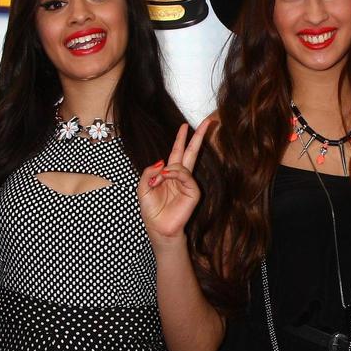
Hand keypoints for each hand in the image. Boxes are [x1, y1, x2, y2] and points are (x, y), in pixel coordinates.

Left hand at [137, 119, 212, 241]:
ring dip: (169, 169)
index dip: (181, 139)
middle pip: (192, 151)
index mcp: (169, 173)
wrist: (158, 228)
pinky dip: (175, 174)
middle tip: (207, 122)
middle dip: (198, 136)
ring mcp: (188, 183)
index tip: (185, 125)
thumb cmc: (151, 210)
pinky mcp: (193, 192)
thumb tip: (162, 162)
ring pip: (183, 164)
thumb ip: (149, 172)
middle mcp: (180, 176)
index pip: (178, 152)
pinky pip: (185, 176)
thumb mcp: (143, 187)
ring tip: (159, 179)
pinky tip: (167, 177)